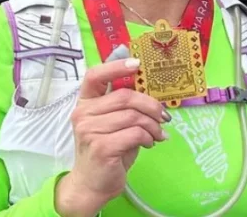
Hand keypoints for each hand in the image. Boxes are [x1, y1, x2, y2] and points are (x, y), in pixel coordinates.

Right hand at [54, 58, 168, 216]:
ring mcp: (89, 130)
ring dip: (153, 126)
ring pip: (134, 116)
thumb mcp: (115, 122)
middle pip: (125, 97)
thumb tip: (150, 87)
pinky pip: (135, 133)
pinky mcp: (101, 147)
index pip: (94, 75)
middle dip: (151, 105)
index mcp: (85, 103)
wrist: (93, 183)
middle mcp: (83, 114)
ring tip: (157, 134)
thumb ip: (125, 105)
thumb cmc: (107, 149)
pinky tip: (149, 143)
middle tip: (164, 117)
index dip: (116, 66)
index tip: (137, 64)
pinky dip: (149, 137)